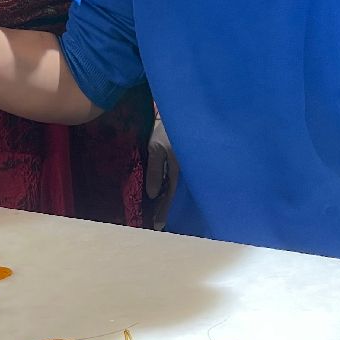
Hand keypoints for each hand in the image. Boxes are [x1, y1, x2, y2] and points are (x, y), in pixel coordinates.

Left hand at [146, 112, 177, 230]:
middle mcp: (185, 173)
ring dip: (171, 201)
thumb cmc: (167, 129)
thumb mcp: (157, 147)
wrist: (180, 114)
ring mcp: (186, 169)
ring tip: (162, 214)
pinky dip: (172, 190)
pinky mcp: (184, 164)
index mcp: (179, 170)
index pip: (171, 196)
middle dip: (169, 210)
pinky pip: (178, 181)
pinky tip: (165, 195)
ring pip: (178, 190)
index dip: (164, 211)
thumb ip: (156, 170)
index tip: (158, 226)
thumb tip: (153, 194)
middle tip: (160, 225)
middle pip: (176, 196)